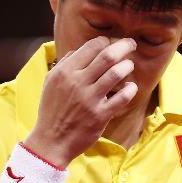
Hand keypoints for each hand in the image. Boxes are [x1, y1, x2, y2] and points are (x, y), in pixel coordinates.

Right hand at [25, 36, 137, 165]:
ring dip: (127, 66)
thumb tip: (78, 51)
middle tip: (131, 45)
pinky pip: (122, 97)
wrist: (50, 141)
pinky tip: (130, 88)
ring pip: (116, 73)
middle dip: (124, 46)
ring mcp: (89, 99)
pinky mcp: (100, 115)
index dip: (106, 41)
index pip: (91, 46)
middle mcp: (77, 82)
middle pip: (107, 55)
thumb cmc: (52, 111)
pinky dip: (130, 89)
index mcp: (64, 72)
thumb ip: (63, 64)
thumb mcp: (50, 83)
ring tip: (129, 66)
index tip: (112, 43)